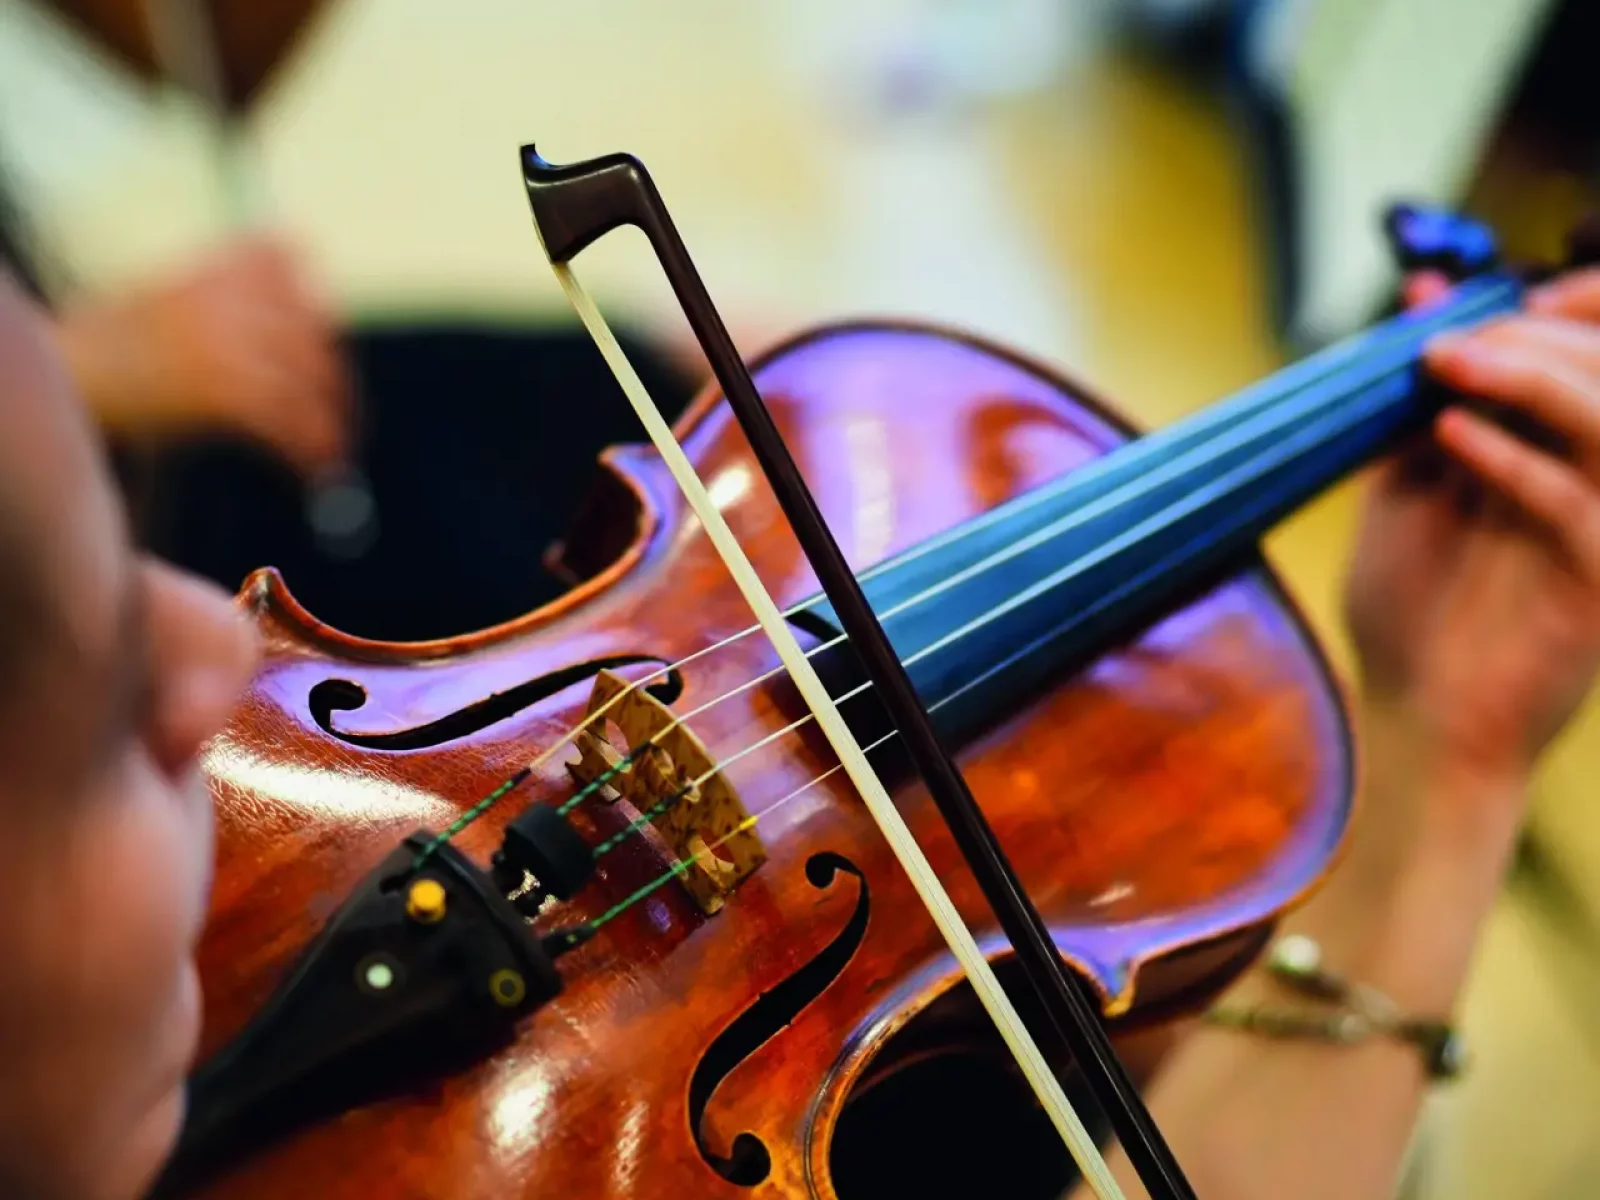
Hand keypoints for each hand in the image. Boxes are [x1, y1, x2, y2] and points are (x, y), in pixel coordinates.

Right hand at [56, 234, 350, 475]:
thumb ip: (218, 284)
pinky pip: (285, 421)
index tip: (326, 329)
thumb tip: (287, 288)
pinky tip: (312, 468)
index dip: (312, 295)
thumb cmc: (110, 341)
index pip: (286, 255)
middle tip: (341, 407)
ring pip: (306, 381)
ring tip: (334, 449)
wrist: (68, 371)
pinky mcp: (221, 391)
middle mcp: (226, 299)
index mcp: (211, 267)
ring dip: (330, 422)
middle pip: (310, 330)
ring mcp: (226, 343)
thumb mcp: (163, 290)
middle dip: (332, 375)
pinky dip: (307, 449)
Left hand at [1343, 267, 1599, 806]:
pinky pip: (1576, 501)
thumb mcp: (1405, 484)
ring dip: (1531, 377)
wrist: (1414, 721)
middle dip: (1547, 332)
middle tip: (1461, 331)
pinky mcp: (1598, 580)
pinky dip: (1513, 457)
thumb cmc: (1412, 608)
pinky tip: (1449, 434)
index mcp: (1568, 457)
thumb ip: (1419, 398)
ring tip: (1445, 362)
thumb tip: (1418, 293)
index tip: (1495, 294)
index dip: (1574, 305)